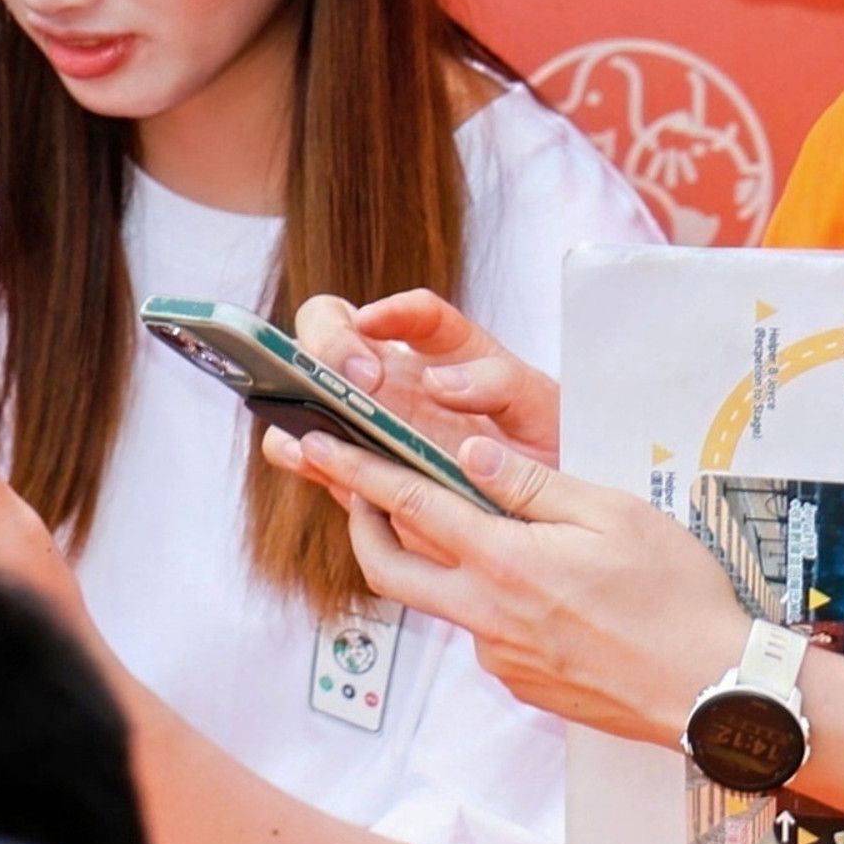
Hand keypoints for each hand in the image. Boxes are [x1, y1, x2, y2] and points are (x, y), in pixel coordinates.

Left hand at [265, 424, 752, 745]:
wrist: (719, 694)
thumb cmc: (679, 599)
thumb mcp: (615, 516)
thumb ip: (533, 484)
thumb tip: (469, 452)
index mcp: (505, 563)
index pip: (408, 505)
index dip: (352, 471)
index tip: (312, 446)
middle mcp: (487, 615)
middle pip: (389, 569)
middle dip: (358, 525)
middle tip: (351, 491)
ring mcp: (501, 657)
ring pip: (440, 601)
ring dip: (432, 564)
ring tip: (461, 529)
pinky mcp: (522, 683)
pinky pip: (482, 632)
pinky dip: (484, 601)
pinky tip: (532, 588)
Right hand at [291, 287, 559, 464]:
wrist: (544, 532)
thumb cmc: (548, 464)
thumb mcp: (542, 414)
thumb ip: (500, 383)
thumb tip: (437, 381)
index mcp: (452, 355)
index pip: (417, 314)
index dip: (393, 310)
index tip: (376, 324)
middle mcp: (401, 378)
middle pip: (336, 326)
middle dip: (331, 341)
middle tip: (358, 379)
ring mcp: (369, 420)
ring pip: (307, 384)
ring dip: (299, 391)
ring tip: (317, 418)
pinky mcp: (353, 467)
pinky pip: (306, 448)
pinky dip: (294, 448)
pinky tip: (304, 455)